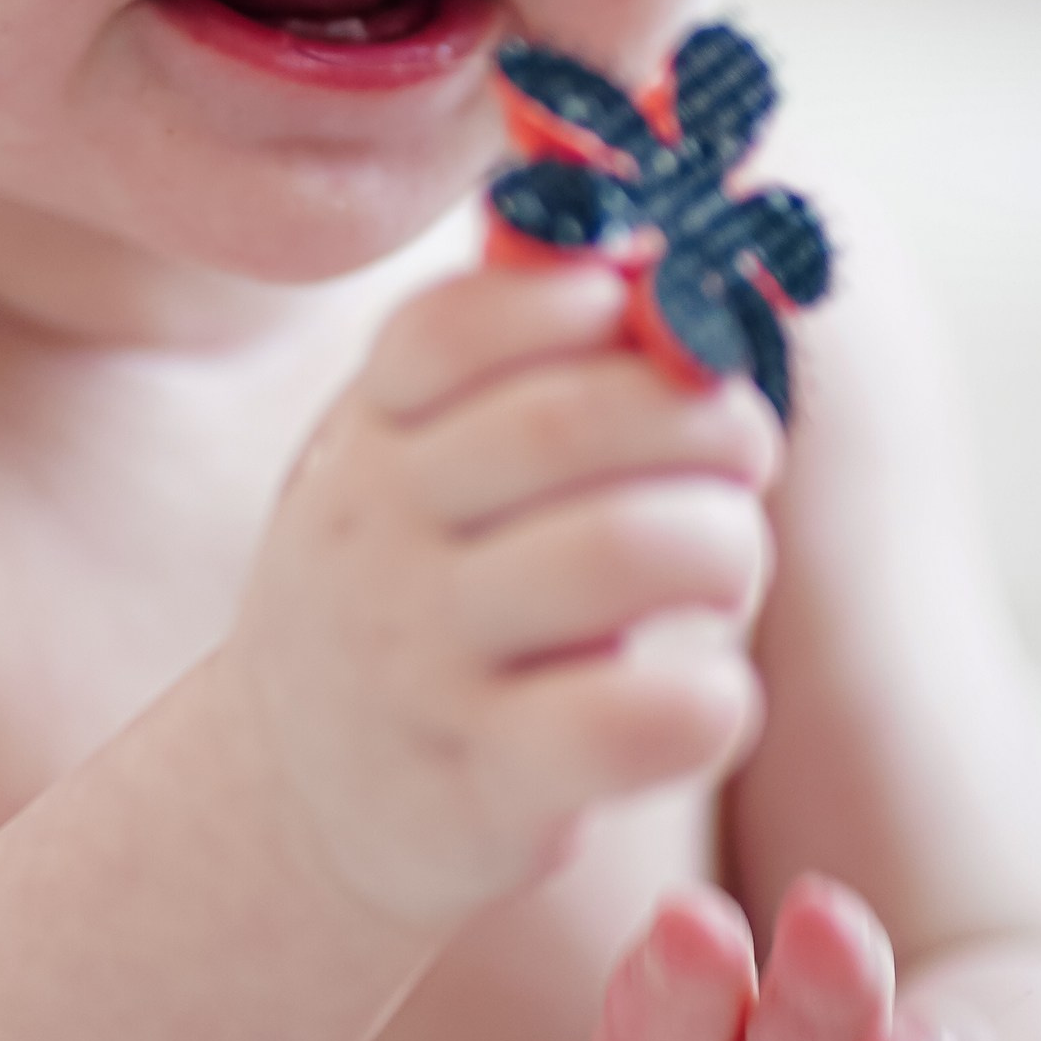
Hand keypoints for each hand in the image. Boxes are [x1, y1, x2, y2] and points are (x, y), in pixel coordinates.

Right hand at [234, 262, 779, 931]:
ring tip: (725, 570)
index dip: (594, 302)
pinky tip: (707, 699)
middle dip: (704, 419)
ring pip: (619, 552)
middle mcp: (378, 543)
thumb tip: (658, 237)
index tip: (664, 333)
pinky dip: (713, 699)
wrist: (295, 803)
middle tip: (745, 451)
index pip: (461, 325)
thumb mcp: (412, 464)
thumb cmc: (416, 598)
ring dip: (724, 545)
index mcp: (368, 442)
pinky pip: (634, 719)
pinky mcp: (482, 789)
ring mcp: (422, 668)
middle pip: (565, 423)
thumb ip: (511, 362)